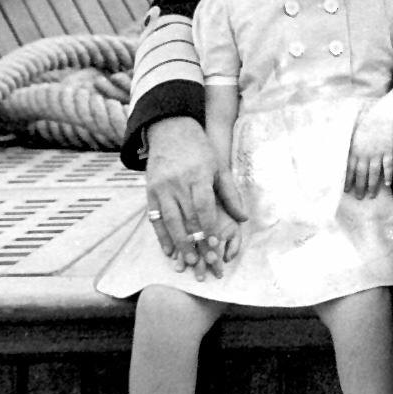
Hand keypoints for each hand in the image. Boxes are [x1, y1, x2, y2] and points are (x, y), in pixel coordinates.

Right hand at [145, 116, 247, 266]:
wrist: (170, 130)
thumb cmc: (200, 150)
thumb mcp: (219, 167)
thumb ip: (230, 194)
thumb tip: (243, 218)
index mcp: (198, 175)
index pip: (203, 207)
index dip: (209, 228)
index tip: (216, 246)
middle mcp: (178, 182)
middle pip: (188, 218)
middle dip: (197, 243)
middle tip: (206, 262)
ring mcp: (162, 187)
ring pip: (170, 221)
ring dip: (180, 243)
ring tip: (189, 262)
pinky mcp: (150, 191)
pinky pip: (155, 218)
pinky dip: (162, 236)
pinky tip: (169, 250)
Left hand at [347, 108, 392, 197]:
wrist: (380, 117)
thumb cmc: (365, 126)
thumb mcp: (353, 136)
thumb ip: (347, 149)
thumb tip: (337, 159)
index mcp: (355, 150)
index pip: (350, 169)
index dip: (348, 181)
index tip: (346, 191)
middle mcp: (365, 153)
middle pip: (362, 174)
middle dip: (360, 187)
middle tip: (359, 198)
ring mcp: (377, 153)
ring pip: (374, 172)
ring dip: (373, 185)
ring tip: (372, 196)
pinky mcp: (388, 151)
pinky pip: (388, 165)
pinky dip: (388, 175)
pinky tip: (387, 184)